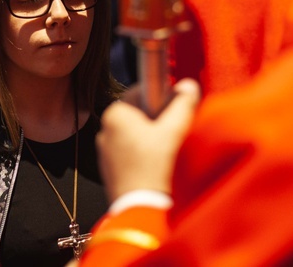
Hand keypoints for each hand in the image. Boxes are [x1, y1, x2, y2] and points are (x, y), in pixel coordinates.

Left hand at [97, 79, 199, 202]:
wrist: (139, 206)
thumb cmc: (153, 166)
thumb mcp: (173, 131)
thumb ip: (182, 104)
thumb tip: (188, 85)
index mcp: (114, 113)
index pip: (141, 91)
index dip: (161, 98)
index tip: (173, 110)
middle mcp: (104, 128)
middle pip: (138, 113)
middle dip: (156, 119)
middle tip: (171, 133)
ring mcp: (104, 148)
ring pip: (133, 132)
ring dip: (149, 136)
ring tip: (163, 151)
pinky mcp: (108, 165)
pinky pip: (128, 149)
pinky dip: (141, 152)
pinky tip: (153, 163)